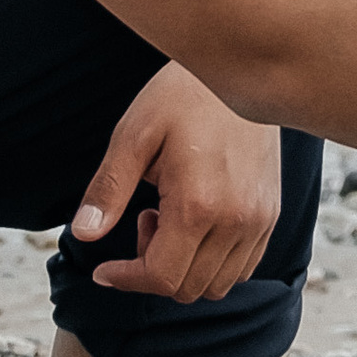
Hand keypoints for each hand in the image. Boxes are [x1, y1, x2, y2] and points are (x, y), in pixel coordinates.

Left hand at [70, 60, 285, 300]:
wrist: (244, 68)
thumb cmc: (184, 96)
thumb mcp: (134, 136)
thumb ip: (109, 190)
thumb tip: (85, 233)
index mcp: (198, 204)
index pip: (161, 277)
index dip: (126, 280)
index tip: (105, 269)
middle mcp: (237, 220)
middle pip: (189, 288)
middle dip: (153, 271)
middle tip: (143, 221)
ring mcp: (259, 218)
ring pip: (219, 284)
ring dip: (186, 268)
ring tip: (171, 221)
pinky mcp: (272, 212)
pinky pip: (243, 266)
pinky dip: (214, 262)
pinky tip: (198, 222)